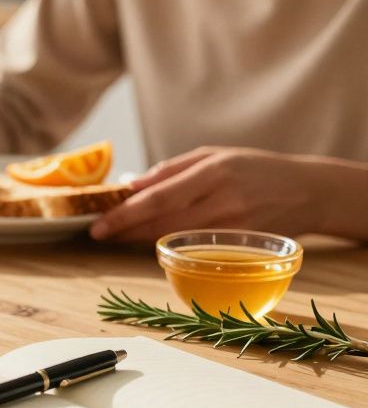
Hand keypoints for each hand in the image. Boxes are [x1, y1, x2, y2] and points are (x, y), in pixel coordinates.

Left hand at [91, 147, 326, 241]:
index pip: (159, 198)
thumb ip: (170, 170)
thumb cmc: (254, 169)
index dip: (124, 214)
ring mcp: (235, 228)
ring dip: (141, 240)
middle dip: (125, 230)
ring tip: (116, 237)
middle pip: (162, 223)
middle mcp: (224, 202)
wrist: (310, 191)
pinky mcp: (243, 248)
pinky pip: (196, 251)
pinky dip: (170, 248)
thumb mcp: (213, 156)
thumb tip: (130, 185)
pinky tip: (150, 244)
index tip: (97, 224)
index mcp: (213, 172)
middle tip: (98, 233)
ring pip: (176, 240)